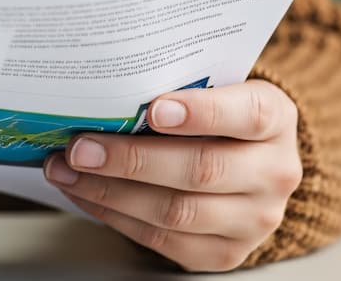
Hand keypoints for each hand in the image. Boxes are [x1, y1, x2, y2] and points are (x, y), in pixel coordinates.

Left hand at [43, 80, 302, 271]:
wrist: (245, 162)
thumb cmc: (212, 114)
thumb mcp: (210, 88)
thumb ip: (172, 86)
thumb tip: (101, 90)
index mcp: (274, 118)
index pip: (246, 114)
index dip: (201, 113)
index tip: (154, 110)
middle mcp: (274, 172)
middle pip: (200, 169)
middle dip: (131, 159)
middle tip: (79, 148)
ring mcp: (254, 219)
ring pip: (176, 211)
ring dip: (110, 191)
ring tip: (66, 171)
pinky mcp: (224, 253)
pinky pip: (161, 240)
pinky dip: (113, 215)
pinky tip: (82, 192)